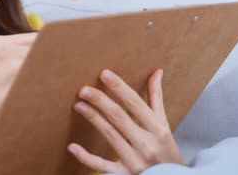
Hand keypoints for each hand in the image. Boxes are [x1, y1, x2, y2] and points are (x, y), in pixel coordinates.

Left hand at [69, 69, 183, 174]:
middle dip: (101, 101)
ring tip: (79, 104)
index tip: (104, 74)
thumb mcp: (164, 124)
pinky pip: (102, 166)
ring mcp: (134, 160)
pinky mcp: (124, 174)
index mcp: (157, 128)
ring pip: (110, 135)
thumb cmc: (165, 149)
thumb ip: (156, 98)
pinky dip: (86, 157)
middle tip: (84, 89)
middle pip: (119, 117)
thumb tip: (157, 72)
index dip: (119, 88)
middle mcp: (146, 143)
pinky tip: (72, 147)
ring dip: (93, 119)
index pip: (135, 103)